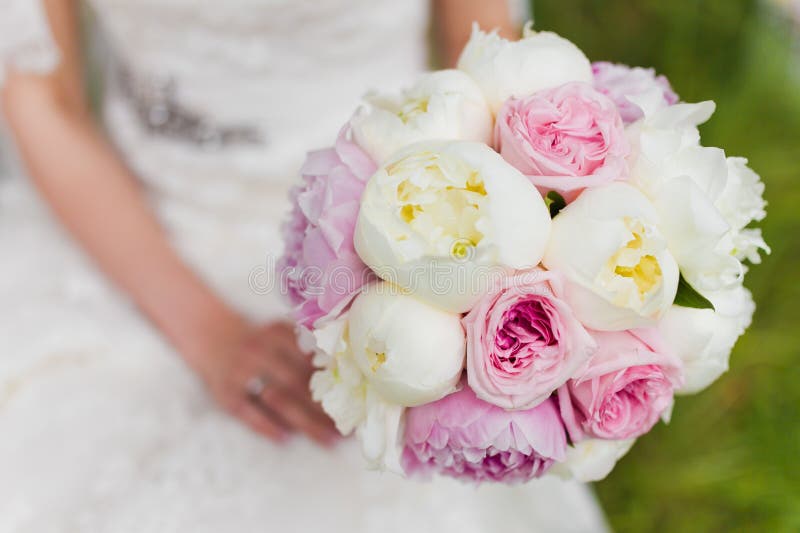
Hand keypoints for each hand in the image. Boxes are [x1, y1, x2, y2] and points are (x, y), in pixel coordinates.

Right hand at [188, 319, 337, 445]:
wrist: (211, 336)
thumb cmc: (259, 341)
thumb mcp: (280, 333)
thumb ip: (306, 347)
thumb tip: (347, 376)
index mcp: (278, 333)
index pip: (312, 361)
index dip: (336, 383)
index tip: (357, 402)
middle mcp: (259, 350)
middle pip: (298, 383)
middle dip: (326, 409)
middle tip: (349, 429)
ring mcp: (241, 371)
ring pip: (278, 400)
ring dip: (305, 421)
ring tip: (328, 439)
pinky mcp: (224, 392)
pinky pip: (247, 413)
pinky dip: (266, 426)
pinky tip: (286, 438)